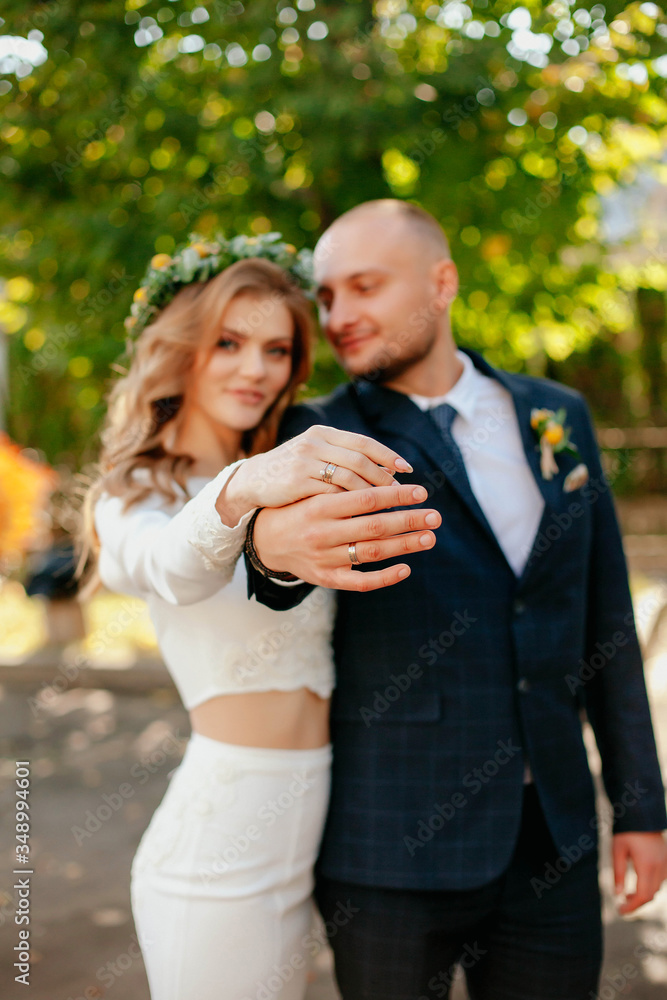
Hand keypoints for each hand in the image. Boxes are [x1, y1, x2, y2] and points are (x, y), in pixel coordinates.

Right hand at [218, 425, 412, 520]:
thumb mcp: (316, 454)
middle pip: (360, 460)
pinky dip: (350, 504)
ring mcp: (305, 461)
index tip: (406, 469)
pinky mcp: (296, 482)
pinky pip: (331, 493)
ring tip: (387, 507)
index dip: (387, 456)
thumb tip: (386, 469)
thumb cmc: (291, 470)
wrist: (253, 480)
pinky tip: (361, 515)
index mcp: (323, 433)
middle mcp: (315, 442)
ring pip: (349, 477)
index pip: (363, 442)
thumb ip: (344, 457)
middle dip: (384, 477)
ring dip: (371, 493)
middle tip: (402, 492)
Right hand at [252, 483, 440, 590]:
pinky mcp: (325, 578)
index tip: (421, 491)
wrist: (263, 540)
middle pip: (373, 526)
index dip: (396, 495)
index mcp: (319, 506)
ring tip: (429, 537)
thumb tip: (389, 476)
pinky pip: (359, 582)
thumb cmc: (297, 509)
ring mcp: (323, 558)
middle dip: (408, 520)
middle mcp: (321, 533)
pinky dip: (384, 577)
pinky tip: (406, 568)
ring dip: (404, 545)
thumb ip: (345, 487)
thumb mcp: (315, 492)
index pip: (366, 498)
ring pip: (370, 552)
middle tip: (435, 516)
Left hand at [612, 831, 666, 913]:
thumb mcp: (617, 851)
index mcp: (646, 865)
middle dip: (637, 903)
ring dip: (644, 894)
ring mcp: (665, 864)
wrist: (642, 815)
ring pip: (657, 888)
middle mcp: (660, 867)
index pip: (643, 895)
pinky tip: (640, 882)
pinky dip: (651, 885)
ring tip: (628, 894)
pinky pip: (661, 879)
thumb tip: (617, 894)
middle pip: (651, 895)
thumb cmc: (626, 832)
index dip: (632, 906)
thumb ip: (618, 873)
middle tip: (623, 904)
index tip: (621, 911)